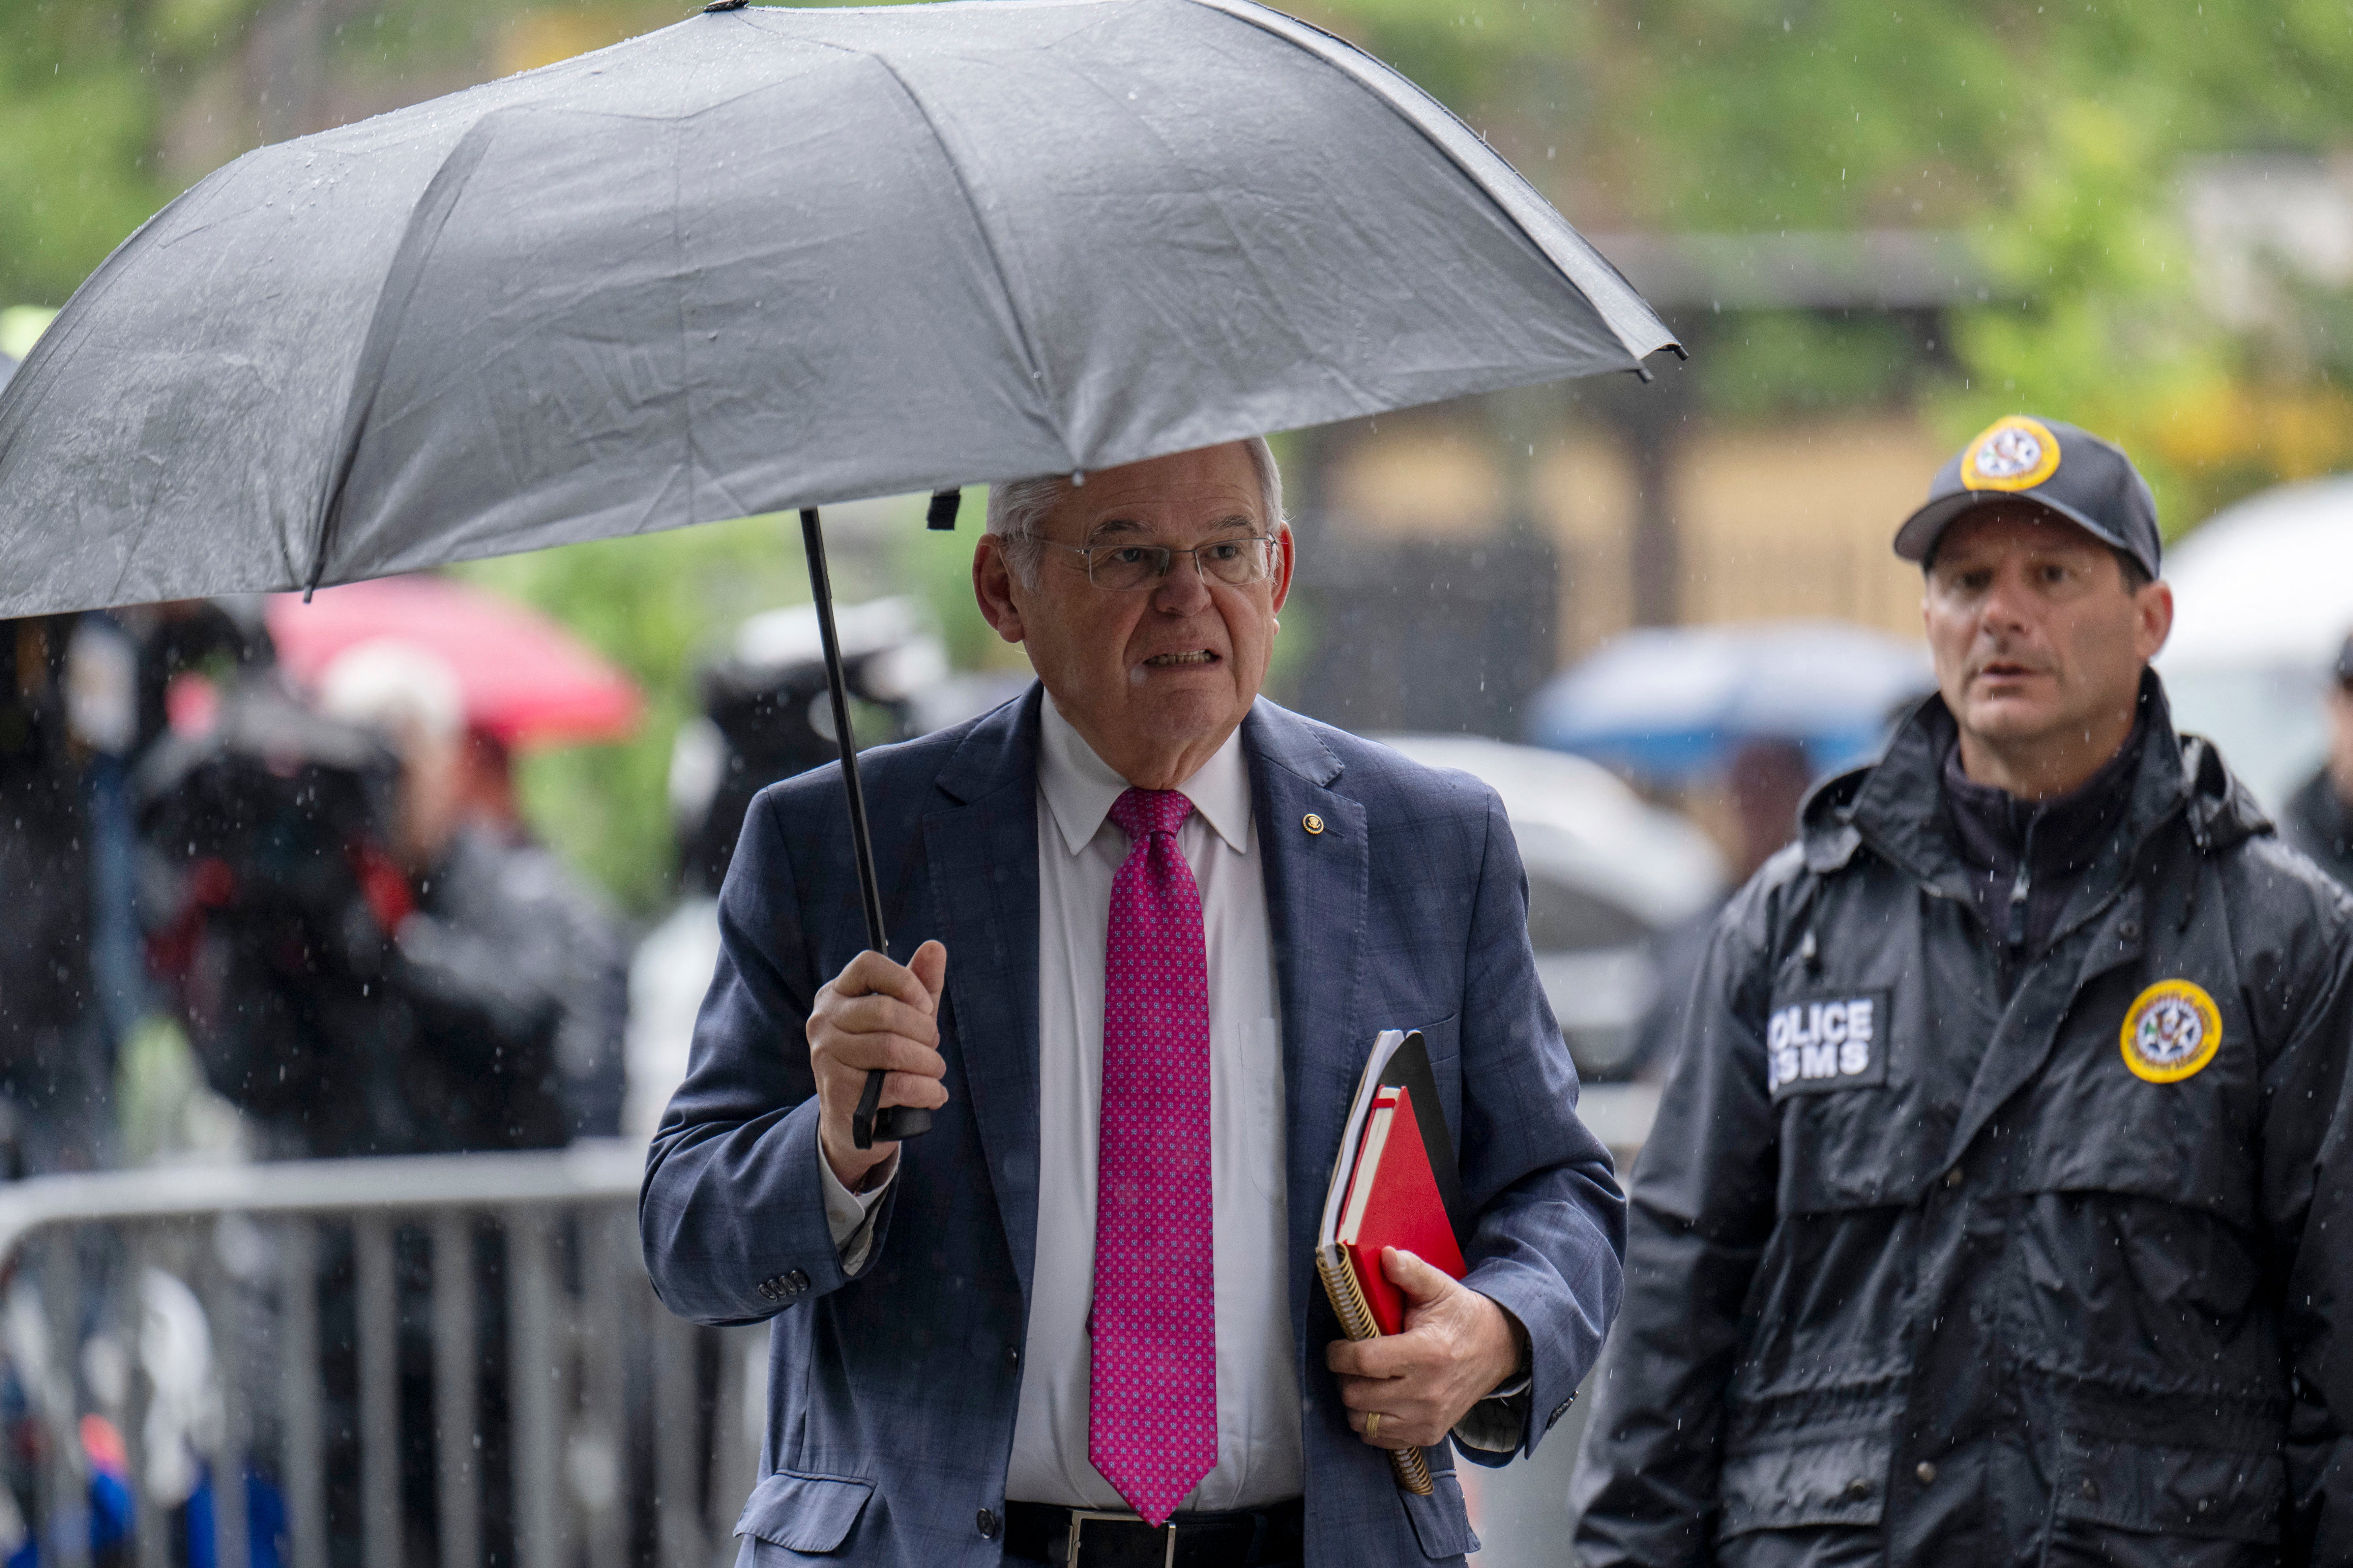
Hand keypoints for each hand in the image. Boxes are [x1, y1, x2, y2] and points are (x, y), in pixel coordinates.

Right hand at [809, 941, 947, 1190]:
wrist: (854, 1120)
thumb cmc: (883, 1060)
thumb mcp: (905, 1019)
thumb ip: (920, 984)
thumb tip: (935, 947)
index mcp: (837, 994)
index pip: (868, 965)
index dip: (905, 981)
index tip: (926, 1006)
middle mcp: (823, 1020)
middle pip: (887, 1011)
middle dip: (924, 1032)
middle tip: (932, 1048)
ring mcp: (826, 1056)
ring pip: (892, 1050)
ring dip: (928, 1064)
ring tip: (934, 1072)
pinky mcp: (837, 1093)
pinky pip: (896, 1085)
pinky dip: (926, 1090)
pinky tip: (933, 1094)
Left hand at [1327, 1248, 1522, 1451]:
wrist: (1497, 1350)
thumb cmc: (1461, 1317)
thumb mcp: (1439, 1287)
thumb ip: (1410, 1272)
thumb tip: (1385, 1255)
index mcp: (1427, 1353)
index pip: (1365, 1361)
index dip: (1339, 1354)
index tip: (1335, 1347)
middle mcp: (1427, 1392)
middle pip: (1357, 1395)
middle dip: (1343, 1376)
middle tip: (1348, 1361)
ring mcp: (1428, 1418)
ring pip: (1363, 1421)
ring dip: (1353, 1401)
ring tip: (1361, 1380)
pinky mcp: (1429, 1434)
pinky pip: (1380, 1439)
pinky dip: (1369, 1423)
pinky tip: (1375, 1402)